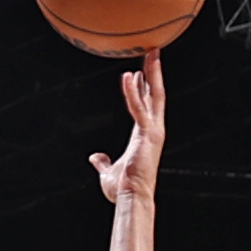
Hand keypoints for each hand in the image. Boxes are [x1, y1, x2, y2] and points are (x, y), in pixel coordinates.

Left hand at [89, 48, 163, 207]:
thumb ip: (103, 162)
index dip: (144, 87)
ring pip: (155, 95)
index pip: (146, 105)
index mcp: (144, 135)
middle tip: (153, 51)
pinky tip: (129, 77)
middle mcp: (152, 129)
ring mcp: (153, 130)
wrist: (131, 199)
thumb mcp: (108, 171)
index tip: (140, 71)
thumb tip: (95, 157)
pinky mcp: (148, 134)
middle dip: (154, 72)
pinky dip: (133, 92)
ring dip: (152, 73)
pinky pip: (139, 108)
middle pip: (156, 94)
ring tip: (150, 53)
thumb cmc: (123, 189)